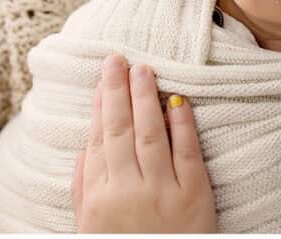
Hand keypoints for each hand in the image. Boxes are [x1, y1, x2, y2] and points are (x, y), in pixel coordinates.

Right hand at [71, 54, 216, 232]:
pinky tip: (178, 101)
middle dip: (118, 91)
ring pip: (151, 134)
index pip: (99, 139)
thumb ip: (85, 189)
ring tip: (144, 70)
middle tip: (118, 59)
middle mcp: (128, 191)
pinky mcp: (195, 197)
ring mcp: (163, 193)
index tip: (103, 76)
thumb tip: (85, 148)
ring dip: (146, 98)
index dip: (101, 105)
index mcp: (100, 198)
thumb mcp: (91, 228)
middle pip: (121, 131)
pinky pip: (187, 153)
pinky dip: (182, 125)